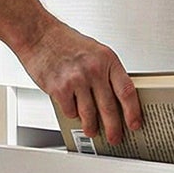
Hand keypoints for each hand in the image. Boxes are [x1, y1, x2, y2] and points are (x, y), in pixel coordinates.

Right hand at [19, 21, 141, 144]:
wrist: (38, 35)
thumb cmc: (66, 42)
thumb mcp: (95, 51)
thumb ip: (106, 72)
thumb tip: (117, 97)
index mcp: (108, 60)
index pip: (127, 91)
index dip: (133, 111)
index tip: (135, 123)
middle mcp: (94, 70)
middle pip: (109, 107)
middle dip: (114, 127)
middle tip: (115, 137)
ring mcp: (77, 80)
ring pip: (89, 114)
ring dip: (92, 127)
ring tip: (93, 130)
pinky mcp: (59, 88)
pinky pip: (71, 111)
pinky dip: (72, 114)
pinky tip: (72, 111)